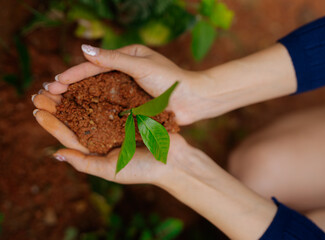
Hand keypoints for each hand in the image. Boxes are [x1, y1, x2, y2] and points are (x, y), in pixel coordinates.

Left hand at [32, 90, 275, 239]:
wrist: (175, 160)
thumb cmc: (143, 169)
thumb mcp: (111, 170)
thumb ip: (84, 164)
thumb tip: (56, 154)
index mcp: (97, 149)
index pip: (69, 136)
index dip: (52, 123)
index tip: (38, 110)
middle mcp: (105, 134)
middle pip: (77, 117)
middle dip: (60, 104)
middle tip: (41, 90)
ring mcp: (119, 121)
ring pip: (92, 104)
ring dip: (75, 93)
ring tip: (60, 81)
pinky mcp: (132, 110)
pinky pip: (112, 98)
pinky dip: (99, 89)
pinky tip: (89, 79)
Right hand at [44, 44, 209, 124]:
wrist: (193, 100)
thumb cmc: (170, 79)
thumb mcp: (140, 65)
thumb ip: (112, 59)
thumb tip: (83, 50)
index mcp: (127, 57)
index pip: (95, 64)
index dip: (74, 74)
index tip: (55, 83)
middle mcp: (126, 72)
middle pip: (93, 79)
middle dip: (72, 87)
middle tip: (49, 95)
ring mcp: (129, 89)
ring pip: (99, 93)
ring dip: (80, 100)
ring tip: (59, 107)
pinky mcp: (134, 104)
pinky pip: (111, 106)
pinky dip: (96, 110)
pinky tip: (82, 117)